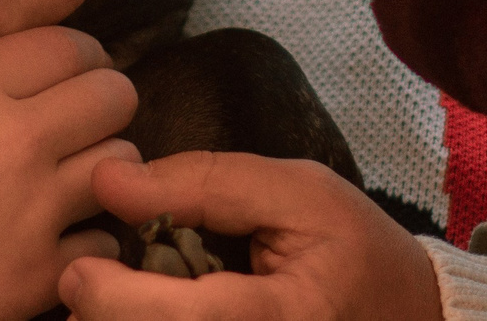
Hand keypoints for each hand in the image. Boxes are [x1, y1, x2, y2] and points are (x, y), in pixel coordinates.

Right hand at [0, 27, 140, 320]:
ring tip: (80, 173)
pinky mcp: (41, 271)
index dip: (74, 54)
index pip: (67, 44)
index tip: (69, 68)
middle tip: (83, 116)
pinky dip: (91, 235)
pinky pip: (104, 237)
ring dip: (105, 165)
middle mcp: (18, 137)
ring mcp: (37, 207)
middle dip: (104, 100)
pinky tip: (64, 237)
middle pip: (113, 94)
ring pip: (122, 161)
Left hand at [58, 153, 443, 320]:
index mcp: (282, 317)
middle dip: (102, 320)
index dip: (115, 299)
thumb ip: (204, 182)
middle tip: (82, 285)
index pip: (183, 319)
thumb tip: (110, 179)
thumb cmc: (353, 251)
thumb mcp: (298, 191)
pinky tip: (141, 311)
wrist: (405, 318)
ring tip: (109, 303)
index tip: (81, 264)